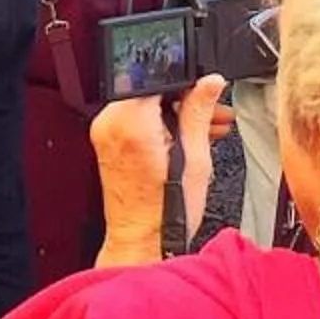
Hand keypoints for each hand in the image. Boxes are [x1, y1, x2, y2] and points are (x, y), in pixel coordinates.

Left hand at [89, 76, 236, 263]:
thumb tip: (210, 82)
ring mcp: (106, 132)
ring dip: (175, 111)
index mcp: (132, 120)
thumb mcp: (195, 157)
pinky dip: (160, 123)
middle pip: (152, 90)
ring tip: (208, 127)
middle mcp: (112, 122)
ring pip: (146, 104)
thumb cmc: (165, 211)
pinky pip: (136, 120)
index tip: (208, 92)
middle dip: (185, 98)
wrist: (142, 241)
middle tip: (214, 113)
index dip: (188, 82)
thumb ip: (199, 112)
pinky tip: (186, 137)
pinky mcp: (107, 143)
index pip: (159, 77)